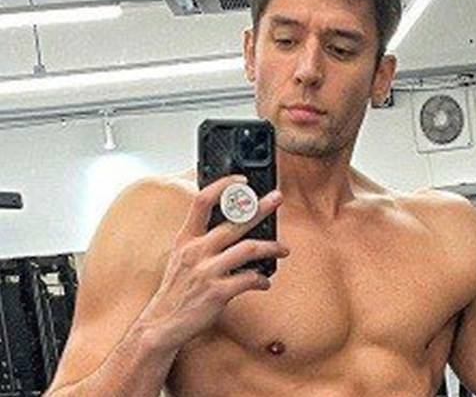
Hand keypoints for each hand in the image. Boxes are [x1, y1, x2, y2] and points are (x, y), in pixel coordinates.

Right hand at [138, 175, 287, 351]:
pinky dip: (261, 279)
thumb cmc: (176, 292)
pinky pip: (249, 279)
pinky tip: (265, 282)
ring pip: (248, 249)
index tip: (241, 181)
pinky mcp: (217, 292)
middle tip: (277, 198)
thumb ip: (201, 242)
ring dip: (271, 247)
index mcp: (186, 239)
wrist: (161, 326)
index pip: (202, 201)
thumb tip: (231, 228)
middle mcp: (196, 251)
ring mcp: (207, 271)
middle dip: (260, 208)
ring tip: (283, 249)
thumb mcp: (181, 258)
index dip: (223, 186)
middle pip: (234, 221)